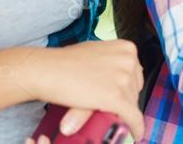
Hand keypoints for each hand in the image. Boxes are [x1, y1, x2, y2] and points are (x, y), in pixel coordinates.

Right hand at [20, 40, 144, 140]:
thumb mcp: (93, 58)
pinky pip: (133, 117)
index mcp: (126, 48)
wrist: (47, 70)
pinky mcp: (117, 98)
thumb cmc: (65, 62)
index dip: (126, 87)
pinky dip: (135, 128)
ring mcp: (124, 78)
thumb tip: (115, 85)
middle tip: (105, 104)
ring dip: (121, 111)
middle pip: (135, 89)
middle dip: (124, 99)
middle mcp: (129, 60)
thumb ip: (109, 67)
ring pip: (132, 103)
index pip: (135, 74)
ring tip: (101, 111)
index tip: (120, 94)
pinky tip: (135, 134)